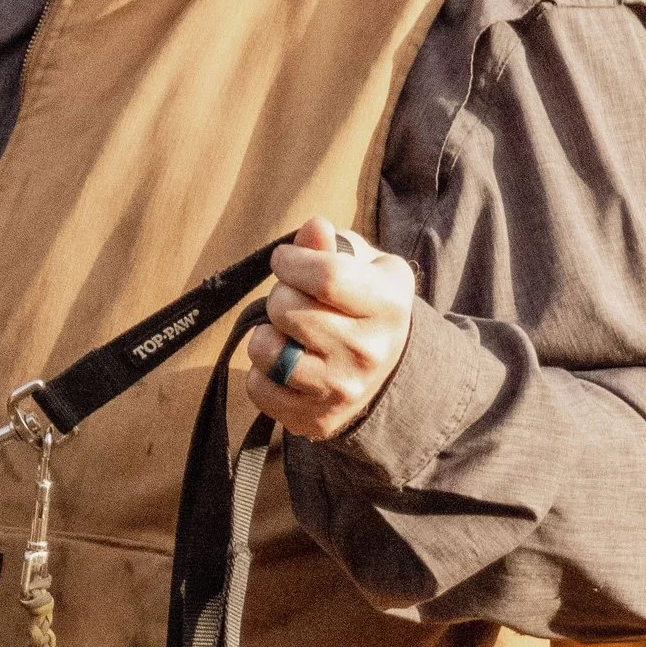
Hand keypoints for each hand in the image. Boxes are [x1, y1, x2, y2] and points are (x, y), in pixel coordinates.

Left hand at [244, 217, 415, 441]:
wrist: (387, 373)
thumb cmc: (366, 305)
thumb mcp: (363, 267)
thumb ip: (333, 246)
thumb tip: (313, 228)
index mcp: (387, 305)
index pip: (325, 277)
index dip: (292, 261)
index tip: (286, 260)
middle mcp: (367, 351)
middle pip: (287, 309)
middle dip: (280, 295)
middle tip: (295, 300)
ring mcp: (340, 390)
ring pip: (266, 350)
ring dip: (266, 334)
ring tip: (288, 333)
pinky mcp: (314, 418)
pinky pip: (258, 388)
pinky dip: (260, 372)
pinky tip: (285, 363)